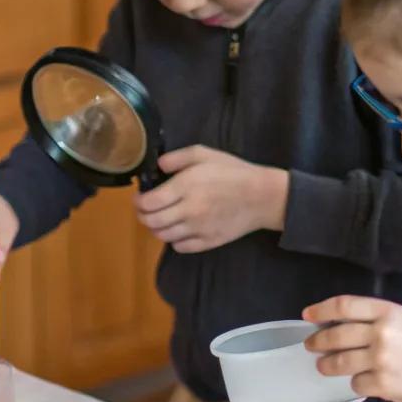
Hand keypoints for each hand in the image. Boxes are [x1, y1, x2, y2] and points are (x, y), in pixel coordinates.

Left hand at [135, 146, 288, 253]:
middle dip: (143, 216)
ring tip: (161, 219)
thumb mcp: (205, 154)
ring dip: (157, 229)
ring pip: (163, 236)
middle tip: (145, 210)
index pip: (148, 203)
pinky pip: (180, 247)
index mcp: (185, 186)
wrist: (262, 196)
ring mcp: (198, 229)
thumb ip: (177, 158)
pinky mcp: (208, 242)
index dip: (139, 202)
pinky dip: (174, 240)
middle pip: (152, 222)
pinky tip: (179, 230)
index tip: (140, 198)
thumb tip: (158, 166)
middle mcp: (188, 210)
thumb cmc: (233, 172)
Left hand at [303, 294, 401, 401]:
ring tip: (324, 366)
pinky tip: (368, 382)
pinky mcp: (382, 384)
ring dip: (327, 365)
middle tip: (311, 345)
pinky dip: (358, 384)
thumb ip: (377, 321)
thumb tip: (339, 325)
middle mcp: (383, 332)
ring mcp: (381, 359)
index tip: (307, 315)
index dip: (321, 310)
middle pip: (336, 335)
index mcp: (389, 311)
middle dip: (318, 341)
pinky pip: (356, 384)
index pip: (344, 305)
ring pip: (339, 362)